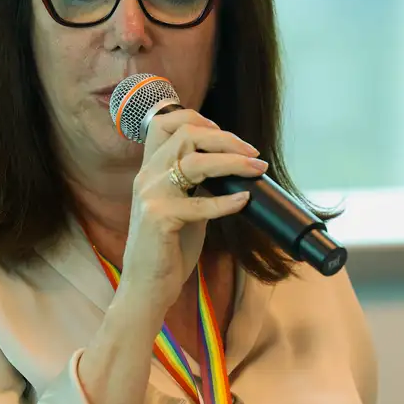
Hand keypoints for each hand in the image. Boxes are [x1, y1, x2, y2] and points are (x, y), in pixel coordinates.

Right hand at [118, 108, 268, 311]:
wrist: (146, 285)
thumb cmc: (168, 247)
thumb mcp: (181, 205)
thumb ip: (196, 184)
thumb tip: (233, 168)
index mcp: (150, 169)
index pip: (164, 123)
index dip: (196, 118)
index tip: (224, 133)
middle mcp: (146, 176)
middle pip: (186, 135)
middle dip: (226, 138)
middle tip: (253, 153)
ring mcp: (150, 196)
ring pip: (194, 162)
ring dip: (232, 162)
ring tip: (256, 168)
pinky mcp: (159, 219)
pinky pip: (200, 204)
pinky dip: (227, 201)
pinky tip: (244, 200)